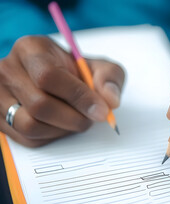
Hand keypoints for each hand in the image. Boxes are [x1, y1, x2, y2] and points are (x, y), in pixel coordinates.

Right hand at [0, 36, 123, 146]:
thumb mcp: (100, 67)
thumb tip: (110, 102)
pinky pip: (26, 139)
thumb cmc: (78, 74)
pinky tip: (62, 125)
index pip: (49, 76)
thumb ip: (110, 79)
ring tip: (77, 120)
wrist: (60, 82)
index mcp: (31, 49)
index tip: (101, 110)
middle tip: (91, 118)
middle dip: (74, 118)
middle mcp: (7, 70)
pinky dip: (51, 138)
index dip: (78, 97)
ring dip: (62, 130)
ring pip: (30, 125)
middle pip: (39, 105)